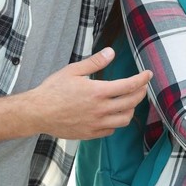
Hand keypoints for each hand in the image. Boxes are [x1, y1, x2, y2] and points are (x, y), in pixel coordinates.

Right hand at [24, 46, 149, 139]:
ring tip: (130, 101)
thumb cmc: (53, 90)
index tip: (148, 74)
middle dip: (141, 93)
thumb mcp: (73, 70)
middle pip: (131, 103)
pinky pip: (111, 130)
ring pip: (125, 120)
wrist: (37, 113)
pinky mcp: (90, 134)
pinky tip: (113, 114)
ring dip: (131, 109)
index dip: (142, 79)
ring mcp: (96, 124)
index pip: (129, 86)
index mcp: (97, 92)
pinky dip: (116, 122)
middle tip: (142, 86)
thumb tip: (111, 52)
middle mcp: (100, 110)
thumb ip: (95, 62)